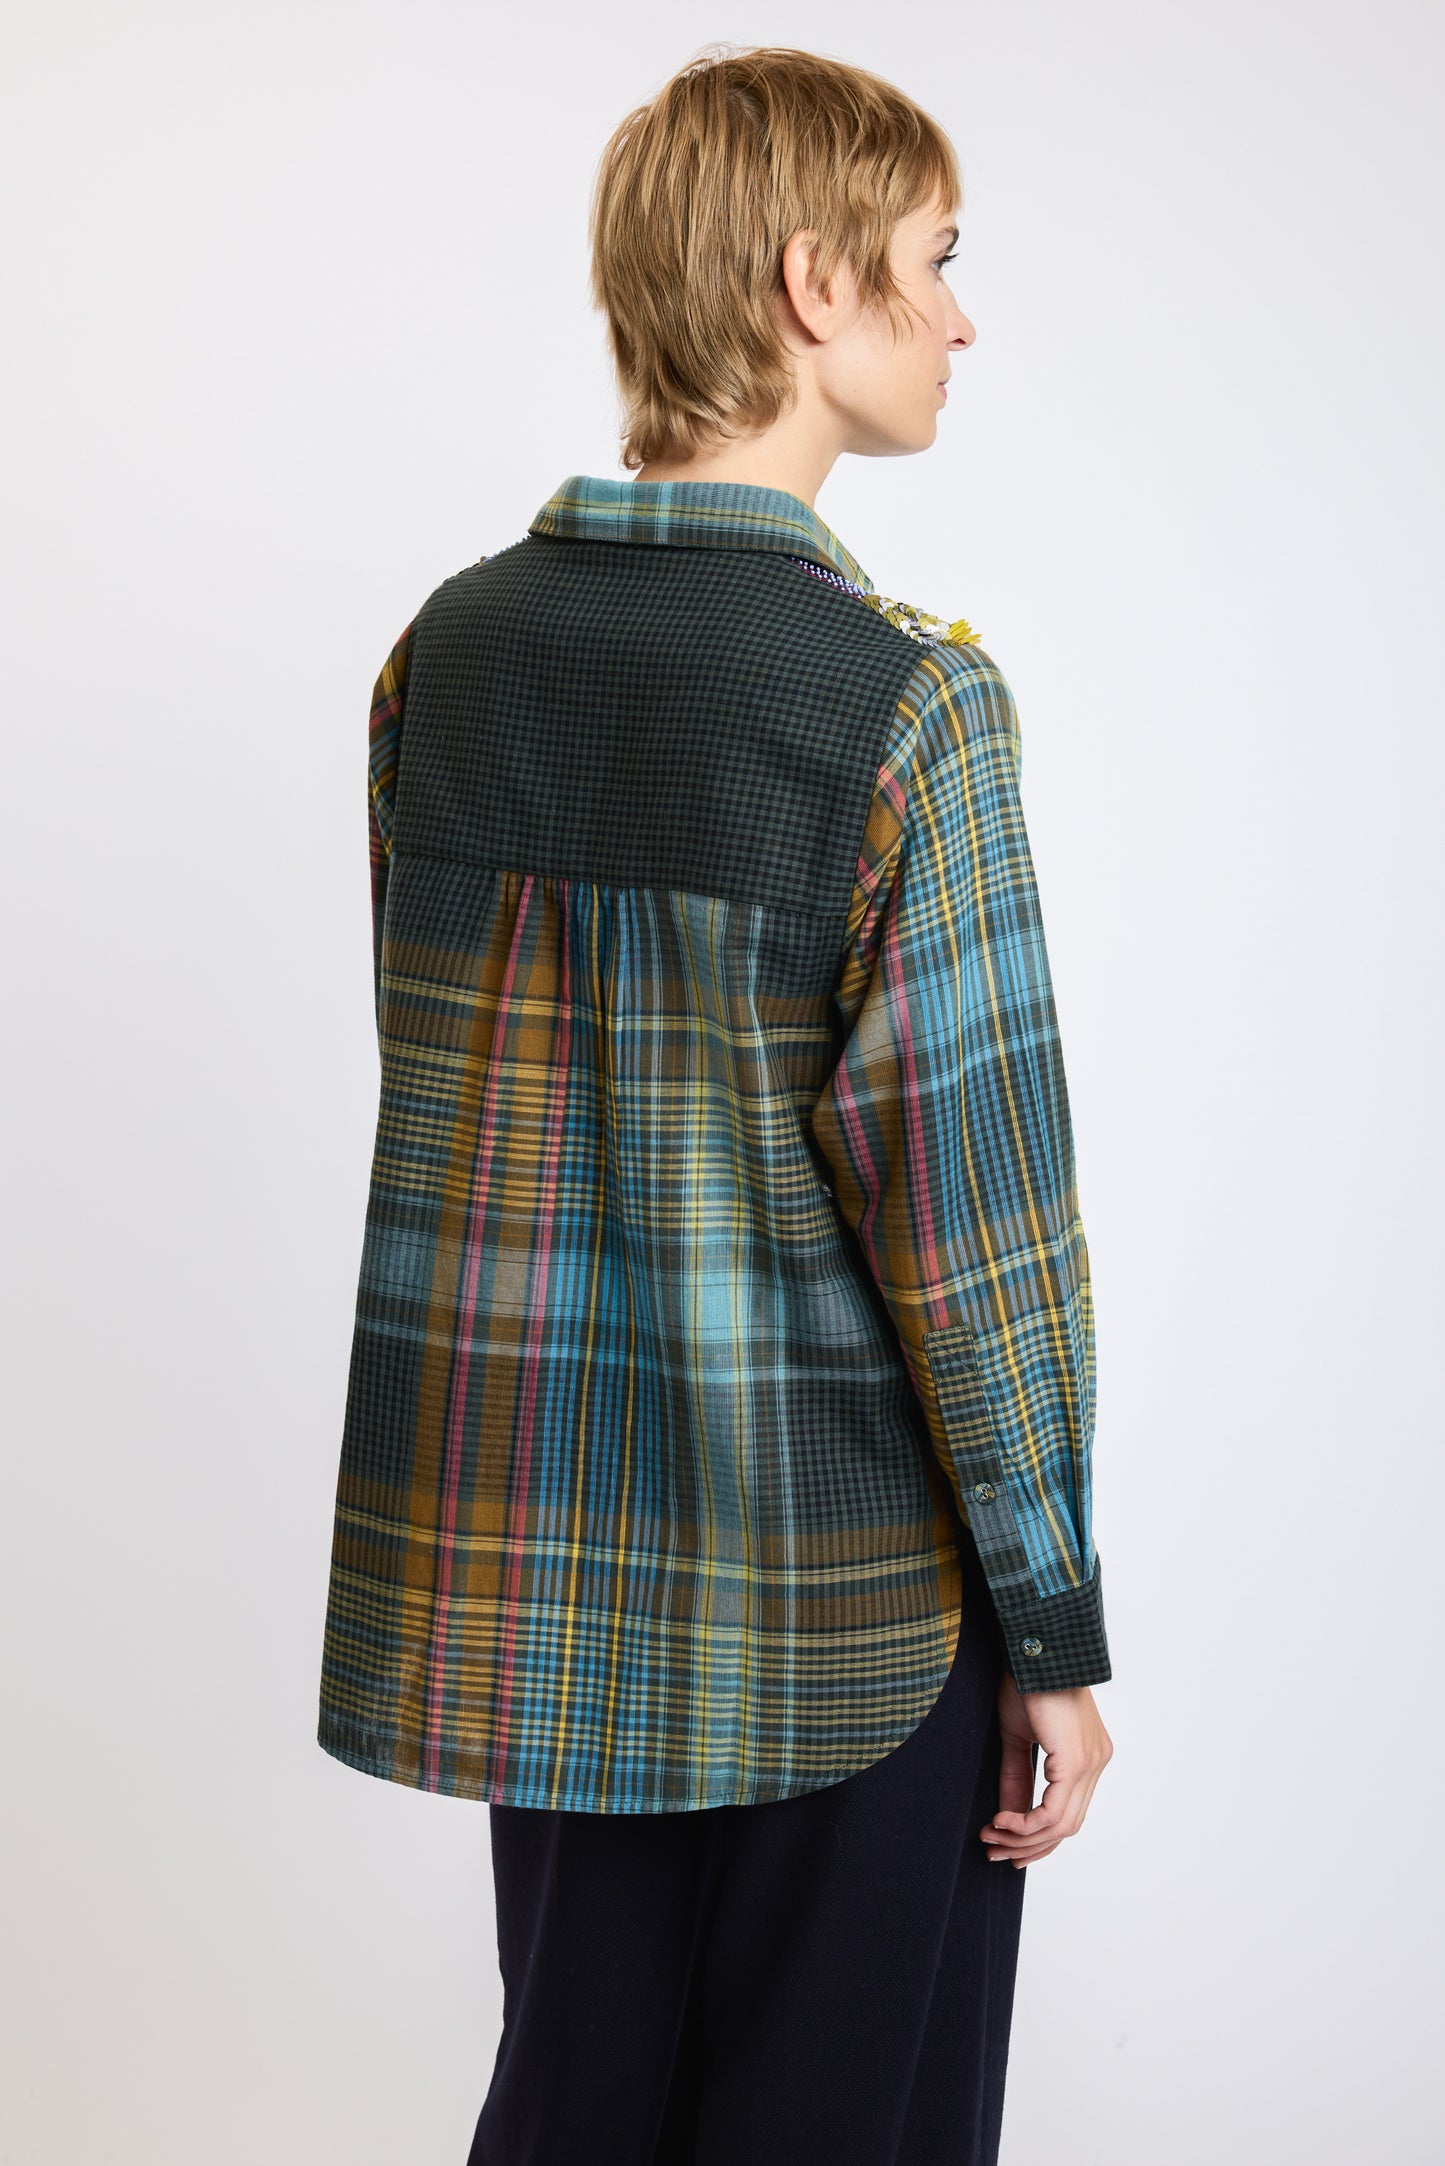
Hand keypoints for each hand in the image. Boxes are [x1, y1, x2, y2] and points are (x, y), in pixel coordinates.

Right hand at [978, 1674, 1112, 1867]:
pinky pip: (1054, 1812)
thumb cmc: (1025, 1681)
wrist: (1034, 1648)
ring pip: (1062, 1825)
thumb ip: (1016, 1776)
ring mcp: (1090, 1764)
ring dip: (1023, 1838)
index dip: (1038, 1836)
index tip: (1005, 1844)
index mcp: (1087, 1756)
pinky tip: (1001, 1820)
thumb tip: (1008, 1816)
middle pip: (1067, 1826)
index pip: (1068, 1812)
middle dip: (1028, 1845)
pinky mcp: (1076, 1762)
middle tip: (994, 1851)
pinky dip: (1026, 1824)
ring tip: (990, 1835)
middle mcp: (1096, 1763)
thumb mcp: (1017, 1736)